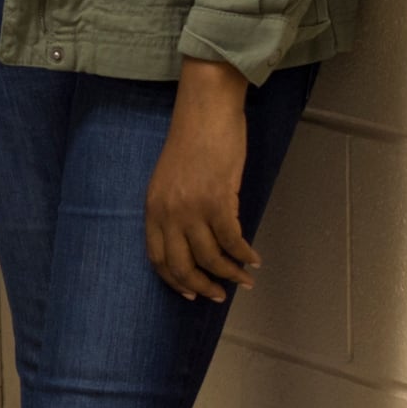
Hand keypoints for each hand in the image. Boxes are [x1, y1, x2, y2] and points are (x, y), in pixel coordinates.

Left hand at [144, 61, 257, 302]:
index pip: (157, 257)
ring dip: (229, 274)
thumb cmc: (192, 140)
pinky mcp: (218, 200)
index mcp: (152, 208)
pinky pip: (233, 240)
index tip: (190, 292)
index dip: (174, 280)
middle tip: (218, 296)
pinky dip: (244, 255)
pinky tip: (254, 259)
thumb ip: (175, 209)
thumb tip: (194, 238)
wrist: (205, 111)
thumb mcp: (170, 180)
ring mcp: (192, 208)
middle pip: (181, 265)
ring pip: (210, 257)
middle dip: (201, 286)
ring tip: (244, 280)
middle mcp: (168, 213)